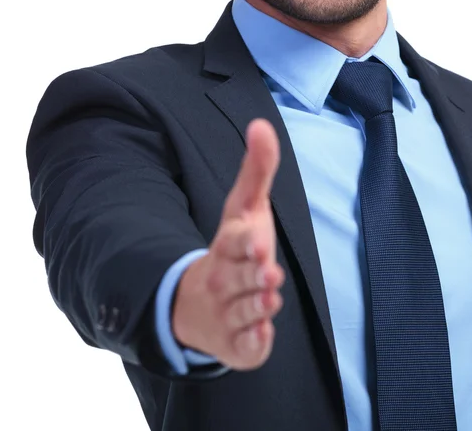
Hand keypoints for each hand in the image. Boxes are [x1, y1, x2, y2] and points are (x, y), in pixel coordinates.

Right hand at [172, 119, 284, 370]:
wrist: (201, 303)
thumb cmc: (235, 249)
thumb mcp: (246, 208)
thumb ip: (257, 170)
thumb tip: (262, 125)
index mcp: (228, 246)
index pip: (234, 242)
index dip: (245, 242)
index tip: (257, 240)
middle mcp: (224, 279)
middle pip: (240, 277)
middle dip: (254, 275)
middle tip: (269, 272)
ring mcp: (228, 312)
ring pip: (245, 310)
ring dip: (258, 306)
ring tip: (271, 298)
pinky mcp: (237, 342)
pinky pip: (246, 345)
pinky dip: (253, 342)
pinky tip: (262, 336)